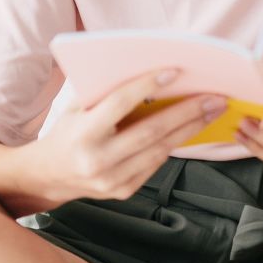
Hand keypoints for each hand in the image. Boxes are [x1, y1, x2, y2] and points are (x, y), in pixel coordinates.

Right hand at [26, 69, 224, 204]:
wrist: (48, 176)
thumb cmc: (67, 131)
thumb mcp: (77, 107)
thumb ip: (106, 94)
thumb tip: (151, 74)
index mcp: (82, 133)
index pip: (120, 104)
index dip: (148, 86)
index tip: (175, 71)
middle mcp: (97, 160)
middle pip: (151, 132)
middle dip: (187, 112)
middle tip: (214, 96)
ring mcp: (112, 180)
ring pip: (160, 150)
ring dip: (191, 129)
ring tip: (212, 110)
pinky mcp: (123, 191)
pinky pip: (156, 163)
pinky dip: (175, 143)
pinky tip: (192, 128)